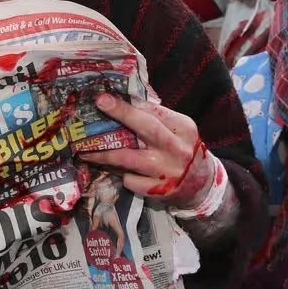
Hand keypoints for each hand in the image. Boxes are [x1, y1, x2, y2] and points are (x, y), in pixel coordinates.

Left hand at [79, 94, 215, 208]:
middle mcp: (176, 148)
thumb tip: (128, 101)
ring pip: (129, 158)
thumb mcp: (180, 131)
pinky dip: (118, 173)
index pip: (155, 111)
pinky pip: (129, 179)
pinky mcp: (156, 190)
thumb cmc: (184, 151)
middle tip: (100, 104)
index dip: (129, 104)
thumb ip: (158, 118)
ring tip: (85, 151)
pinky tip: (113, 170)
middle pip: (147, 128)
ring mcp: (165, 171)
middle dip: (122, 114)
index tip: (106, 97)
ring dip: (104, 154)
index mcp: (183, 128)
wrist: (202, 187)